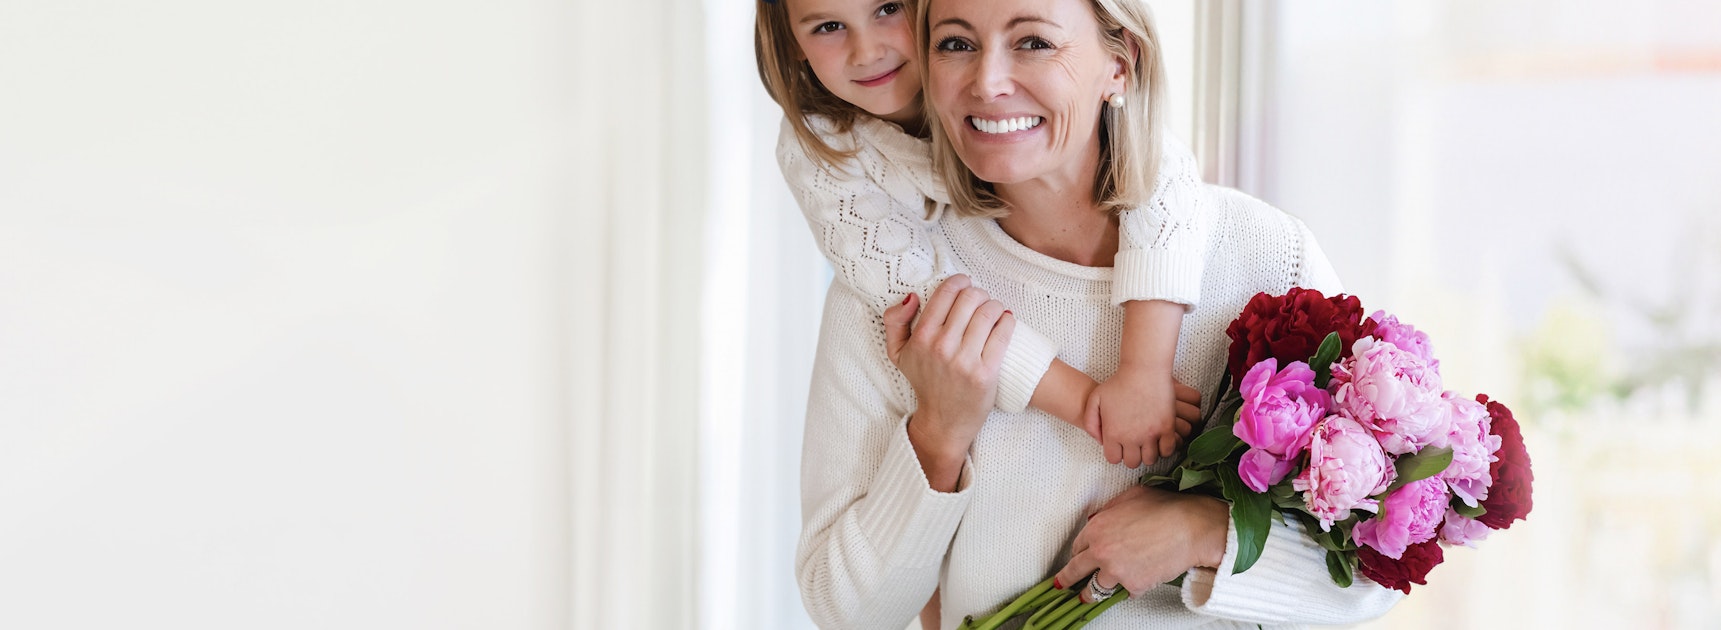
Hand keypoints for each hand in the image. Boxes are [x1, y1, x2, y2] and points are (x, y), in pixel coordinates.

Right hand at [883, 275, 1014, 487]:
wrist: (943, 421)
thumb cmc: (924, 381)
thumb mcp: (898, 353)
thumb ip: (894, 321)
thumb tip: (912, 296)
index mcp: (922, 338)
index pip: (946, 293)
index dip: (959, 282)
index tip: (965, 284)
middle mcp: (942, 347)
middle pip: (970, 298)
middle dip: (978, 293)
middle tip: (980, 300)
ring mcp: (965, 361)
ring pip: (989, 311)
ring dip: (994, 305)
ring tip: (993, 311)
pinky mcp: (986, 373)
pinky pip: (1003, 333)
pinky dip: (1007, 320)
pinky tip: (1005, 320)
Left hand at [1052, 485, 1228, 602]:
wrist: (1191, 528)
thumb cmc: (1166, 508)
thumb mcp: (1130, 497)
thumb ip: (1109, 510)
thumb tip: (1098, 518)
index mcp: (1097, 528)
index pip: (1077, 545)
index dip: (1078, 552)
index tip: (1076, 558)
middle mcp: (1101, 551)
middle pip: (1075, 570)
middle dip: (1066, 579)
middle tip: (1061, 585)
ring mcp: (1116, 571)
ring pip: (1096, 588)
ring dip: (1092, 592)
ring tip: (1086, 597)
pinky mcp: (1133, 585)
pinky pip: (1125, 593)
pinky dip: (1130, 589)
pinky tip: (1134, 583)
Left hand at [1083, 368, 1199, 466]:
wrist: (1143, 370)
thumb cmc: (1119, 382)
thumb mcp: (1095, 399)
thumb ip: (1090, 422)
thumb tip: (1099, 441)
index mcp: (1114, 434)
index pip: (1114, 459)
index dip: (1117, 453)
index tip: (1120, 445)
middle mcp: (1132, 438)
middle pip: (1133, 463)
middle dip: (1132, 455)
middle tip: (1135, 445)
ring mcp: (1151, 434)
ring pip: (1151, 459)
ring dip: (1149, 453)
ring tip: (1148, 442)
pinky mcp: (1167, 428)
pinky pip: (1168, 450)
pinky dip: (1165, 448)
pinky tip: (1161, 439)